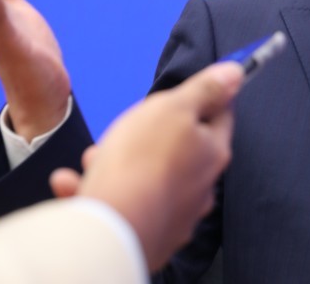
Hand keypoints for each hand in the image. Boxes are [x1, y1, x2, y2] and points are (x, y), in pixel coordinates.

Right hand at [50, 61, 242, 270]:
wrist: (113, 229)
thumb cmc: (143, 161)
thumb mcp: (174, 108)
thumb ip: (204, 90)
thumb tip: (236, 73)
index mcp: (213, 153)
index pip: (221, 115)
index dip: (206, 97)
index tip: (188, 91)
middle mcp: (201, 186)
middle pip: (179, 148)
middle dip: (148, 135)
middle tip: (125, 129)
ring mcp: (175, 214)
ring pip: (146, 177)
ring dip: (116, 163)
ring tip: (93, 158)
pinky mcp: (145, 235)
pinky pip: (122, 205)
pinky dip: (98, 191)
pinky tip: (74, 183)